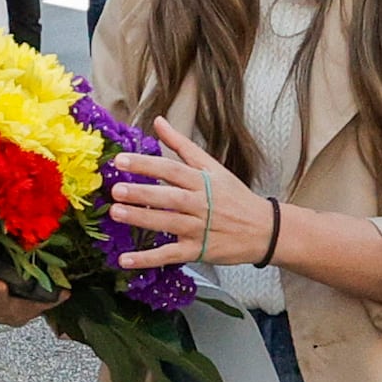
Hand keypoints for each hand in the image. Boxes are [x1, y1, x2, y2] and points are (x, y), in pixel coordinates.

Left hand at [106, 130, 272, 273]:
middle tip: (116, 190)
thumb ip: (182, 146)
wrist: (265, 230)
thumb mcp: (213, 167)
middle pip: (169, 197)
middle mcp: (201, 204)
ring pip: (168, 223)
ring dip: (142, 219)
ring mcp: (200, 229)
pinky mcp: (199, 251)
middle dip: (142, 193)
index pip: (171, 169)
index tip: (121, 161)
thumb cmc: (235, 197)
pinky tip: (125, 260)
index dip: (146, 165)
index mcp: (203, 181)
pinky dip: (148, 259)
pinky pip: (170, 255)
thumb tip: (158, 122)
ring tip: (117, 213)